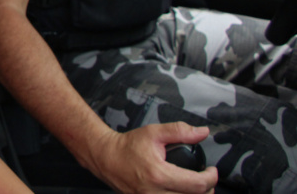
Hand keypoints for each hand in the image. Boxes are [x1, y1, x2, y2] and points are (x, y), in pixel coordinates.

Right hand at [88, 123, 216, 193]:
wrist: (105, 157)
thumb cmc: (128, 146)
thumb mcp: (154, 133)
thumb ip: (179, 131)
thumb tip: (202, 132)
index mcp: (159, 174)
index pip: (197, 185)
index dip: (211, 178)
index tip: (212, 171)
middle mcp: (154, 192)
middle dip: (207, 190)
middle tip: (206, 180)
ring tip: (195, 187)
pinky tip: (180, 191)